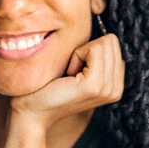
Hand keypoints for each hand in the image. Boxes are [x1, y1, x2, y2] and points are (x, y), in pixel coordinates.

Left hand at [9, 34, 124, 130]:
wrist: (32, 112)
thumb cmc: (49, 87)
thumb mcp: (79, 70)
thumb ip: (96, 57)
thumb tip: (104, 36)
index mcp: (115, 85)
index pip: (114, 45)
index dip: (90, 50)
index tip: (75, 69)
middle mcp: (116, 89)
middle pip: (112, 41)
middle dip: (87, 49)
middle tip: (71, 71)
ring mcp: (108, 88)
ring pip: (105, 43)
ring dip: (82, 52)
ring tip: (70, 74)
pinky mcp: (95, 84)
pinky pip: (94, 48)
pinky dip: (78, 54)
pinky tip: (68, 74)